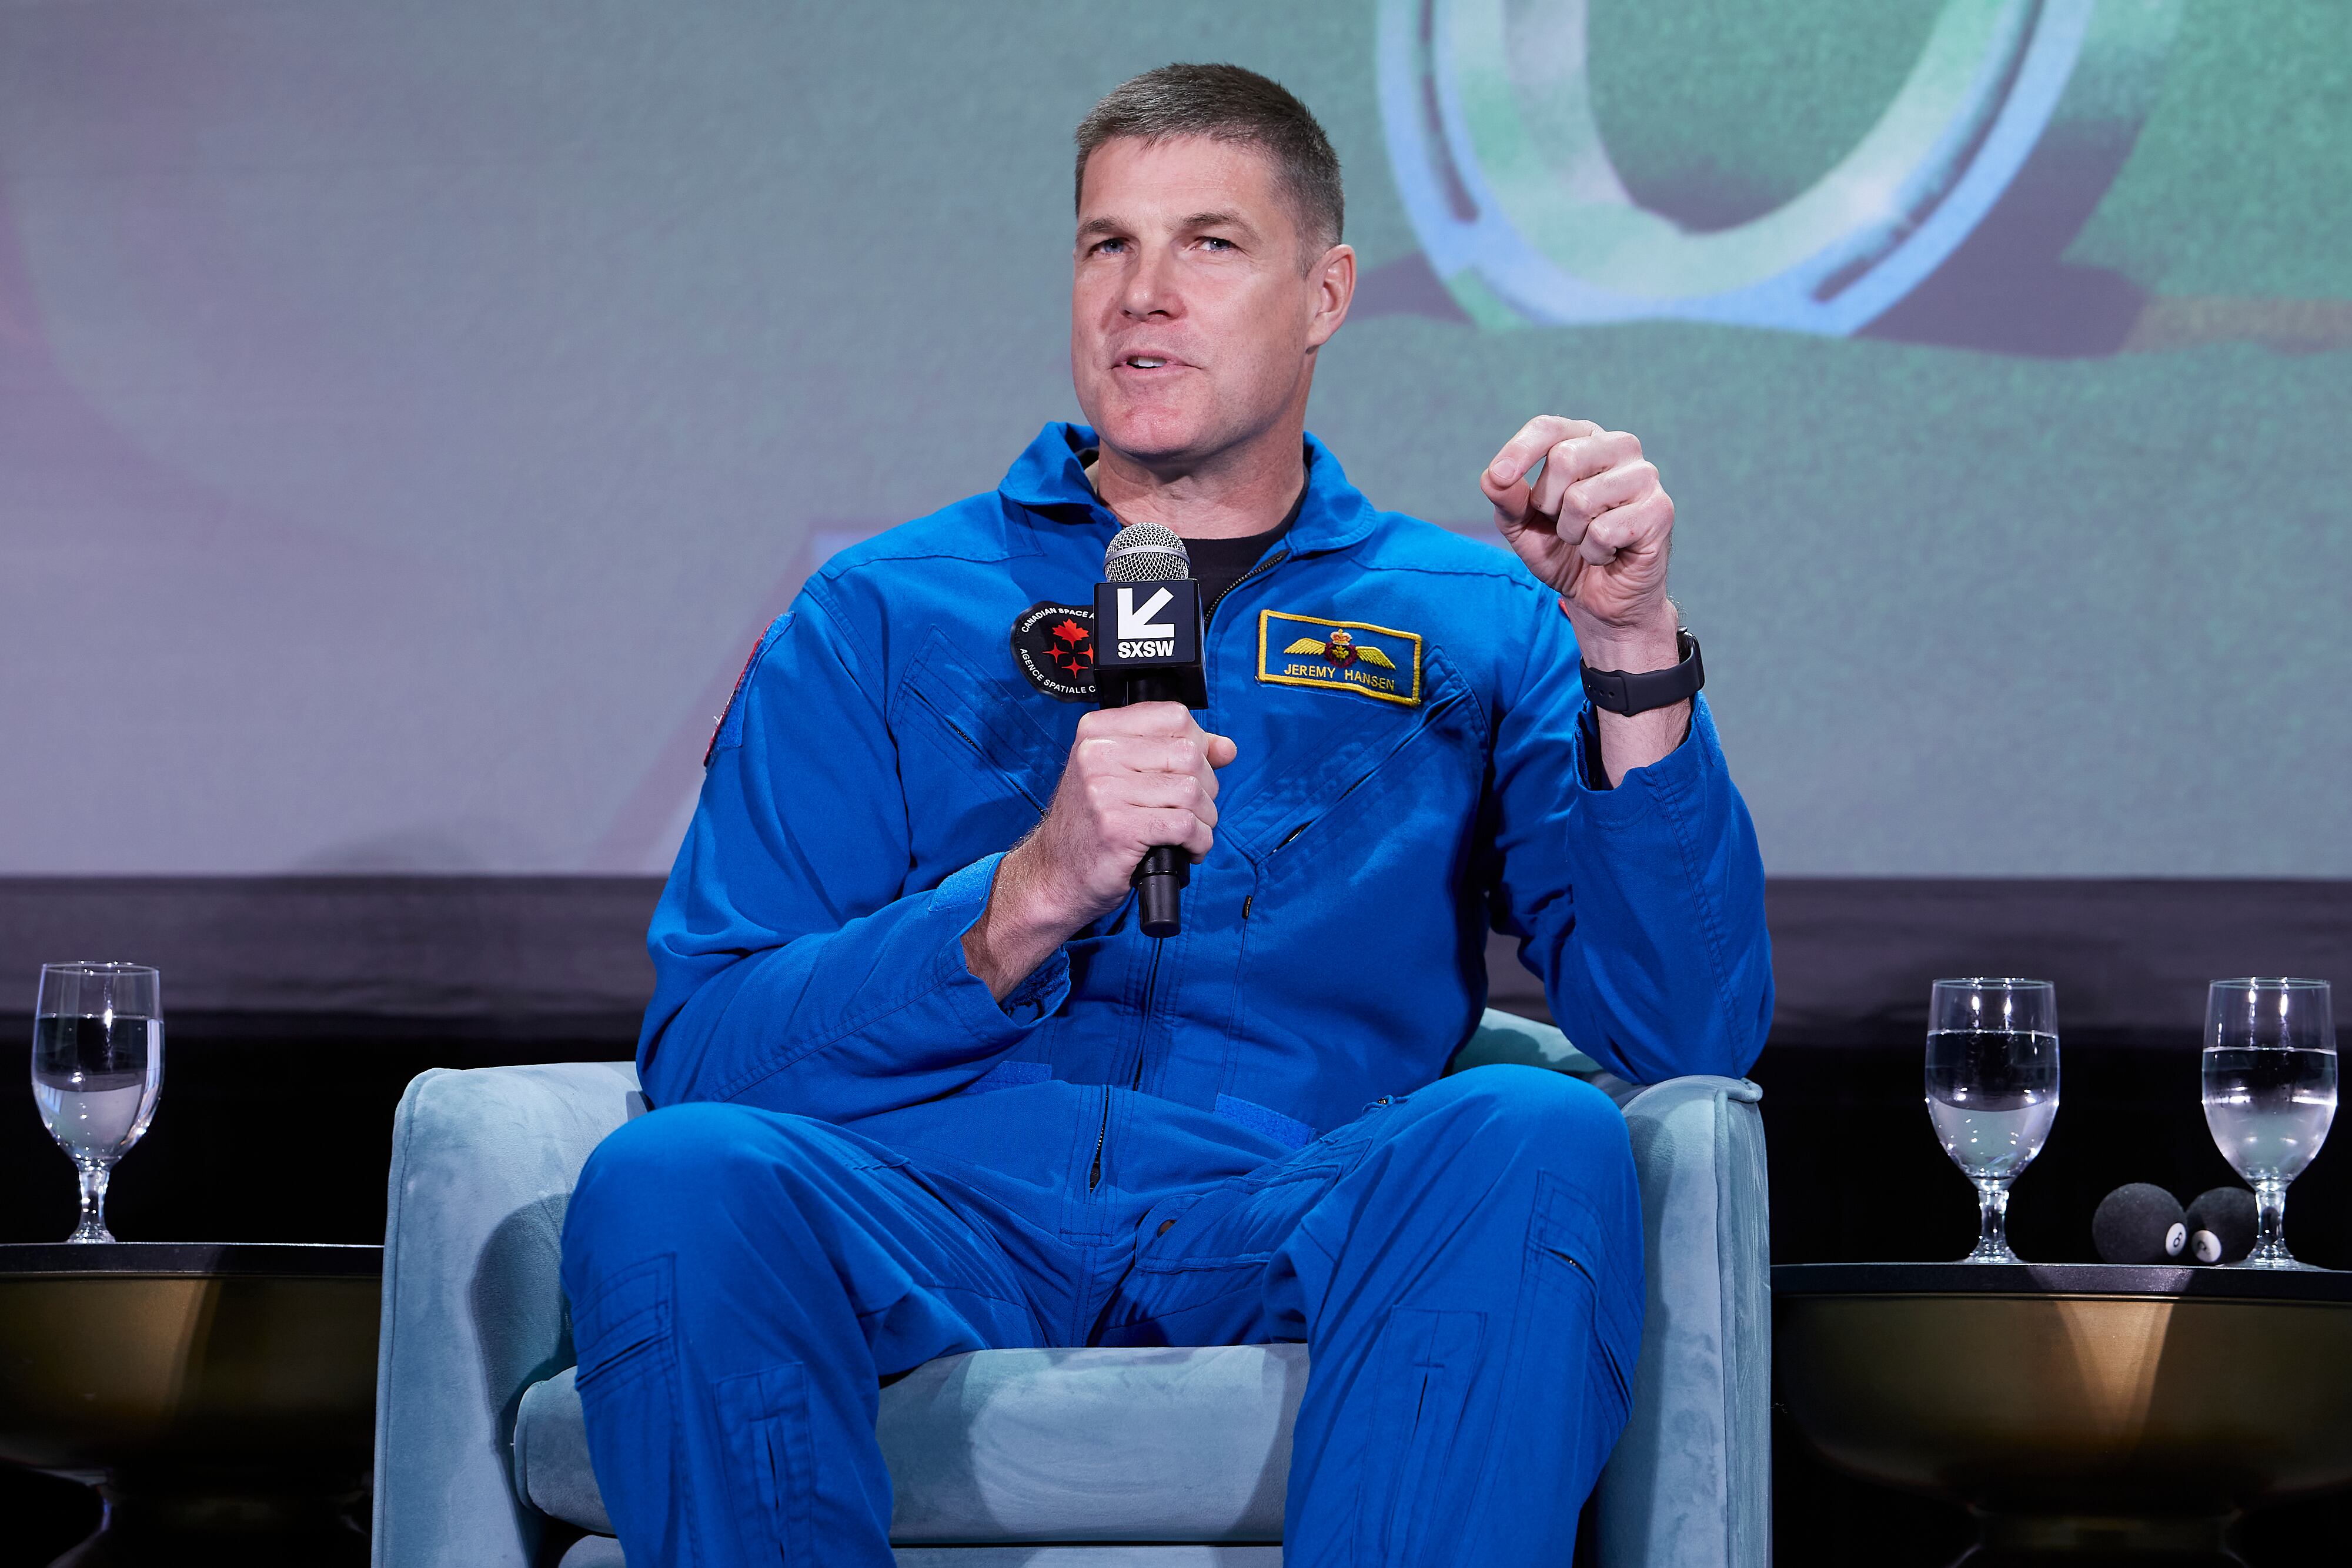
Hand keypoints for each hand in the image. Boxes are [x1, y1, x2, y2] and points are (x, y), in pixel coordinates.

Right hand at [962, 703, 1236, 999]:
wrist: (1055, 875)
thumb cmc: (1092, 826)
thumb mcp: (1126, 776)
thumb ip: (1175, 754)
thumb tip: (1226, 748)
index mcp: (1098, 731)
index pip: (1174, 716)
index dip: (1197, 746)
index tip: (1191, 772)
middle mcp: (1097, 754)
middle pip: (1188, 754)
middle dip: (1206, 787)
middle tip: (1193, 810)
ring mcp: (1104, 791)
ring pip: (1191, 792)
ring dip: (1205, 819)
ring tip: (1190, 833)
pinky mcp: (1118, 828)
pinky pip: (1186, 826)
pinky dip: (1198, 842)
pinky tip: (1186, 849)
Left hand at [1480, 415, 1676, 661]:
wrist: (1601, 598)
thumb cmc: (1563, 550)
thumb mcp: (1522, 525)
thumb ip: (1506, 498)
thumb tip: (1493, 477)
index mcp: (1584, 439)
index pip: (1548, 428)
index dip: (1519, 450)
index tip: (1498, 476)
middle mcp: (1619, 447)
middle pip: (1564, 458)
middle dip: (1548, 504)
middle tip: (1562, 524)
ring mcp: (1644, 476)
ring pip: (1582, 499)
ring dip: (1572, 533)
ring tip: (1587, 539)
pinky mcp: (1660, 510)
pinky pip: (1604, 531)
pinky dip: (1595, 552)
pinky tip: (1609, 553)